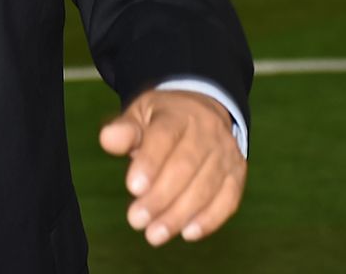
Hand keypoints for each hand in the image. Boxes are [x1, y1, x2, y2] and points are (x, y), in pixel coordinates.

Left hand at [99, 89, 246, 246]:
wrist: (204, 110)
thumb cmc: (163, 119)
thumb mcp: (140, 115)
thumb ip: (125, 130)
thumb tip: (108, 139)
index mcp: (178, 114)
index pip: (164, 137)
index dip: (150, 162)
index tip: (133, 188)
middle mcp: (207, 131)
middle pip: (185, 166)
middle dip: (160, 197)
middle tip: (137, 220)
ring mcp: (226, 153)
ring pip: (206, 186)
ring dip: (180, 214)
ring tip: (154, 234)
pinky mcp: (237, 174)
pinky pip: (228, 199)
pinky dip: (210, 219)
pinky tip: (187, 233)